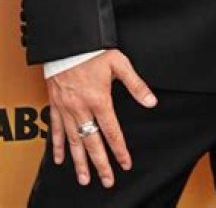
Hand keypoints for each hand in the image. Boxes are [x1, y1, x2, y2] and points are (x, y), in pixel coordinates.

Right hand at [47, 49, 156, 187]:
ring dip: (79, 162)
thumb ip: (136, 85)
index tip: (125, 164)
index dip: (120, 150)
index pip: (112, 132)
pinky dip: (57, 145)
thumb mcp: (120, 64)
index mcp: (99, 100)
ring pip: (73, 142)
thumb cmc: (94, 51)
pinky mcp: (55, 105)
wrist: (68, 43)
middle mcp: (81, 109)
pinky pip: (56, 130)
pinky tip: (59, 159)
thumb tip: (151, 101)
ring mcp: (66, 109)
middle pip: (93, 143)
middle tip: (107, 181)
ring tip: (84, 179)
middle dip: (100, 164)